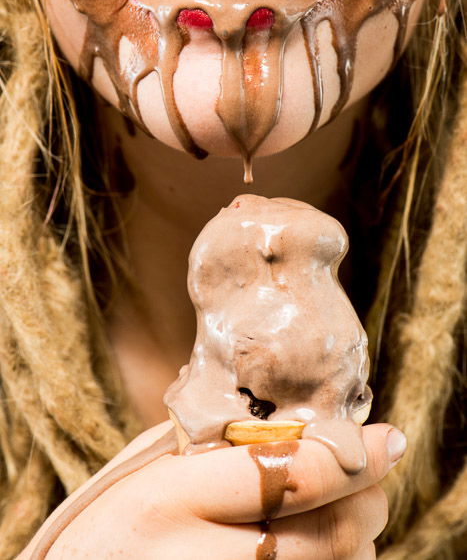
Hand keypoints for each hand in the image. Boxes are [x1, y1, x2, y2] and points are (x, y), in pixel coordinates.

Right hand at [21, 421, 404, 558]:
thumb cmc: (115, 526)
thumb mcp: (153, 472)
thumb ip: (217, 450)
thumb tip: (299, 427)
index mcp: (170, 499)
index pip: (291, 474)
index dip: (354, 453)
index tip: (388, 437)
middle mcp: (198, 559)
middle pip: (328, 533)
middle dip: (367, 498)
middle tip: (371, 473)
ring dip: (358, 537)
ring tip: (347, 510)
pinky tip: (323, 547)